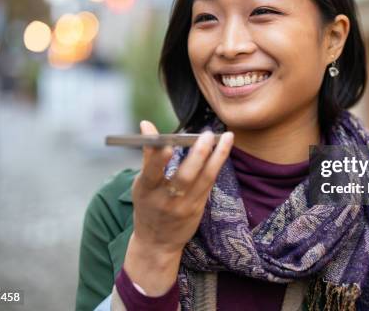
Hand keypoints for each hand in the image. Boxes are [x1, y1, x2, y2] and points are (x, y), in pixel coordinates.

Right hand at [124, 120, 232, 295]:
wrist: (157, 243)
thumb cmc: (148, 206)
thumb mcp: (142, 185)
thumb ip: (148, 155)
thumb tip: (146, 124)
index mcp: (146, 191)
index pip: (151, 173)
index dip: (159, 159)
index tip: (168, 144)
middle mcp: (165, 199)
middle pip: (184, 177)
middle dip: (198, 154)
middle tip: (208, 134)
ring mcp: (184, 206)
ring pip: (204, 179)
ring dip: (218, 156)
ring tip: (227, 137)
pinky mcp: (198, 208)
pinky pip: (210, 183)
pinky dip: (217, 165)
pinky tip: (224, 150)